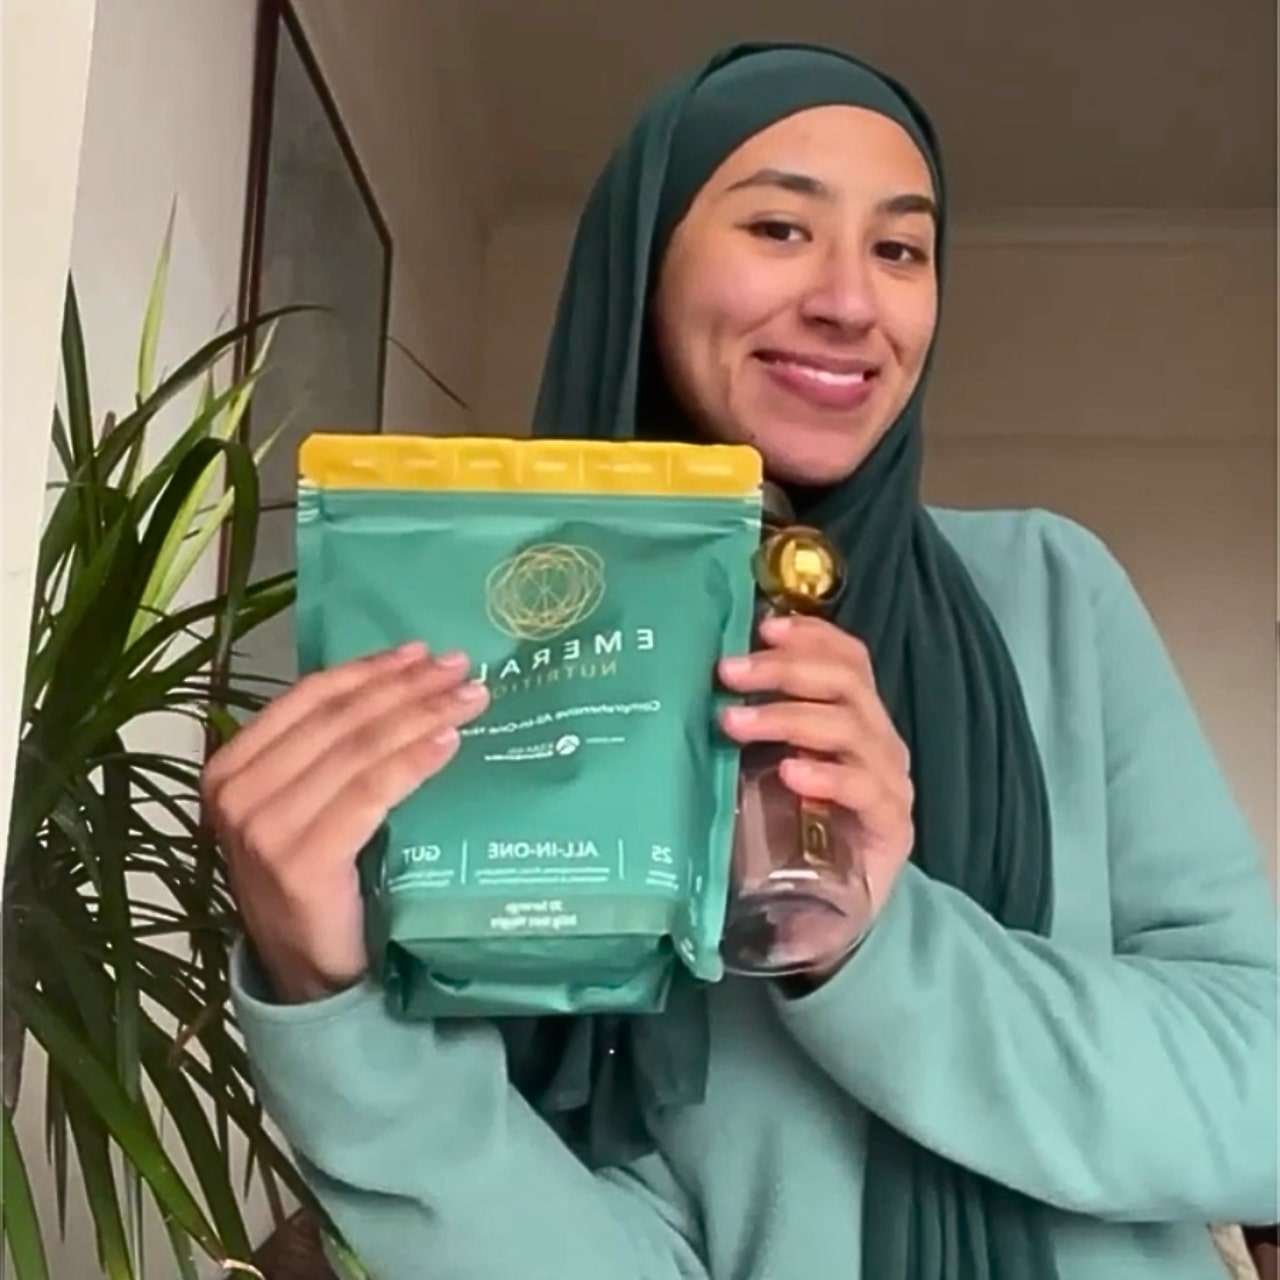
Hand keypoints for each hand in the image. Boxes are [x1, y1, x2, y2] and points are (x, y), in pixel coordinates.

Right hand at [201, 642, 488, 1002]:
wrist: (309, 976)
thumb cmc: (318, 882)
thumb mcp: (307, 806)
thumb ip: (330, 753)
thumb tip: (403, 682)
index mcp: (230, 768)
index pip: (309, 698)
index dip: (369, 669)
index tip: (421, 651)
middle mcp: (237, 793)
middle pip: (340, 717)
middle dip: (406, 686)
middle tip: (460, 667)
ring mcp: (264, 829)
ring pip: (360, 748)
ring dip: (422, 714)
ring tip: (470, 697)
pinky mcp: (302, 861)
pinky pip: (371, 792)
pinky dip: (415, 761)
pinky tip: (450, 742)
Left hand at [717, 614, 914, 926]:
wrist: (825, 915)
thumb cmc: (789, 830)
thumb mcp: (763, 769)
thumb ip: (748, 731)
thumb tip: (693, 686)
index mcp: (854, 717)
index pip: (848, 658)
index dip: (809, 635)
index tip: (760, 626)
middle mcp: (878, 741)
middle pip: (845, 683)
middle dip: (783, 670)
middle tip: (727, 672)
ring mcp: (889, 782)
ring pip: (851, 727)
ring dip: (788, 717)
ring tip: (735, 723)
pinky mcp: (891, 827)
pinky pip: (865, 789)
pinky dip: (827, 774)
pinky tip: (791, 772)